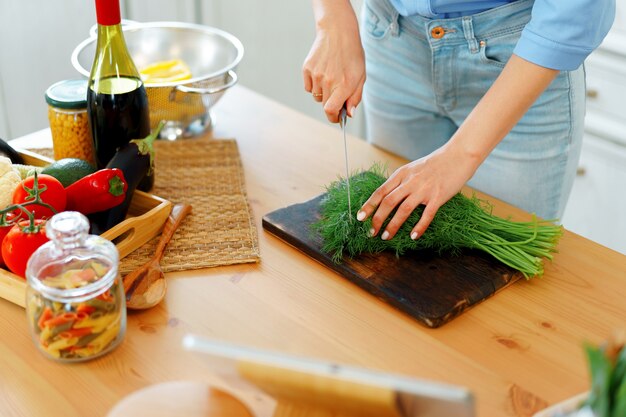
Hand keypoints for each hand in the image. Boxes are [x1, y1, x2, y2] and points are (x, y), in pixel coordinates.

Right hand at [302, 7, 364, 122]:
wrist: (338, 32)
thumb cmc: (352, 55)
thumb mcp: (361, 76)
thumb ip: (355, 97)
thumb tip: (349, 114)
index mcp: (344, 85)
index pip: (331, 111)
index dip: (334, 118)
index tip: (337, 118)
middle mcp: (328, 81)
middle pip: (325, 105)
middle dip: (332, 105)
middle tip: (338, 94)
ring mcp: (315, 75)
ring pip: (316, 96)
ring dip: (323, 93)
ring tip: (331, 78)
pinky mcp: (307, 69)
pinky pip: (308, 87)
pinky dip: (314, 85)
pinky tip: (322, 73)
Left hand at [356, 145, 478, 240]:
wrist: (458, 155)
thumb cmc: (435, 164)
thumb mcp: (413, 169)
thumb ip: (401, 182)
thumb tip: (389, 197)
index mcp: (402, 174)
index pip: (380, 191)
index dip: (369, 205)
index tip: (360, 217)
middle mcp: (410, 181)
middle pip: (388, 202)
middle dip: (377, 219)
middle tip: (371, 232)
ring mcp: (424, 189)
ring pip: (403, 210)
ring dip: (393, 225)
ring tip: (386, 236)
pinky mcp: (438, 196)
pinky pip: (426, 215)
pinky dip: (418, 227)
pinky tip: (413, 236)